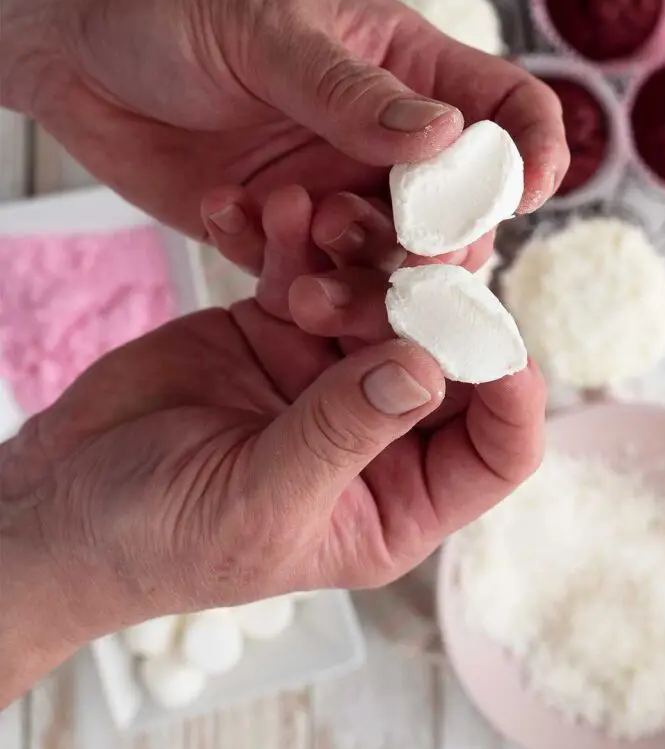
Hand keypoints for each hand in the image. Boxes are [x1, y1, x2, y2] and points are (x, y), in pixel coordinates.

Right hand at [0, 186, 544, 701]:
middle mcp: (380, 430)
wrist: (66, 498)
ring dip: (357, 251)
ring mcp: (331, 370)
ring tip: (319, 216)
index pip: (496, 450)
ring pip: (380, 296)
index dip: (514, 394)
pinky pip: (310, 270)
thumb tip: (426, 368)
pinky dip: (296, 239)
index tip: (496, 333)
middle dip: (430, 294)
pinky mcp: (282, 325)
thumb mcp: (256, 502)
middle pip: (445, 353)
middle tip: (412, 236)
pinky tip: (275, 210)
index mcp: (399, 499)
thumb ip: (341, 434)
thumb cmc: (159, 538)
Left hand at [1, 0, 567, 249]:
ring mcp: (333, 190)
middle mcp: (382, 140)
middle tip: (395, 260)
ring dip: (360, 282)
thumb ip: (350, 90)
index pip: (505, 108)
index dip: (535, 148)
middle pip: (457, 213)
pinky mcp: (278, 234)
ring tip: (302, 279)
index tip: (530, 190)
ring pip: (388, 263)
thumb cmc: (176, 3)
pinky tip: (228, 222)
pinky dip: (280, 271)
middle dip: (438, 247)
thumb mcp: (264, 28)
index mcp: (404, 68)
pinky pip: (306, 275)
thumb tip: (447, 139)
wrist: (74, 42)